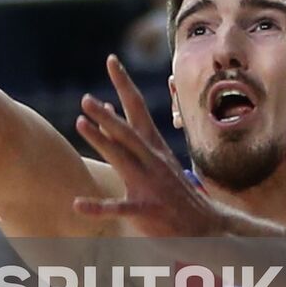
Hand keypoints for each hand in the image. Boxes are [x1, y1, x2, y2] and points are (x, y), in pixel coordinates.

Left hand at [72, 55, 226, 238]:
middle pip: (127, 132)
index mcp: (153, 146)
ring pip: (123, 159)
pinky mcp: (148, 210)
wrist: (208, 228)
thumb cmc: (173, 190)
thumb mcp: (153, 158)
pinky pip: (120, 207)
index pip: (137, 108)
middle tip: (85, 99)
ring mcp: (151, 185)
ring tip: (79, 124)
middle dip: (106, 115)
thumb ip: (126, 135)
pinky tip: (77, 205)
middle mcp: (152, 160)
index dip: (124, 83)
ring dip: (101, 141)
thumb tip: (102, 109)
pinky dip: (98, 207)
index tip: (111, 59)